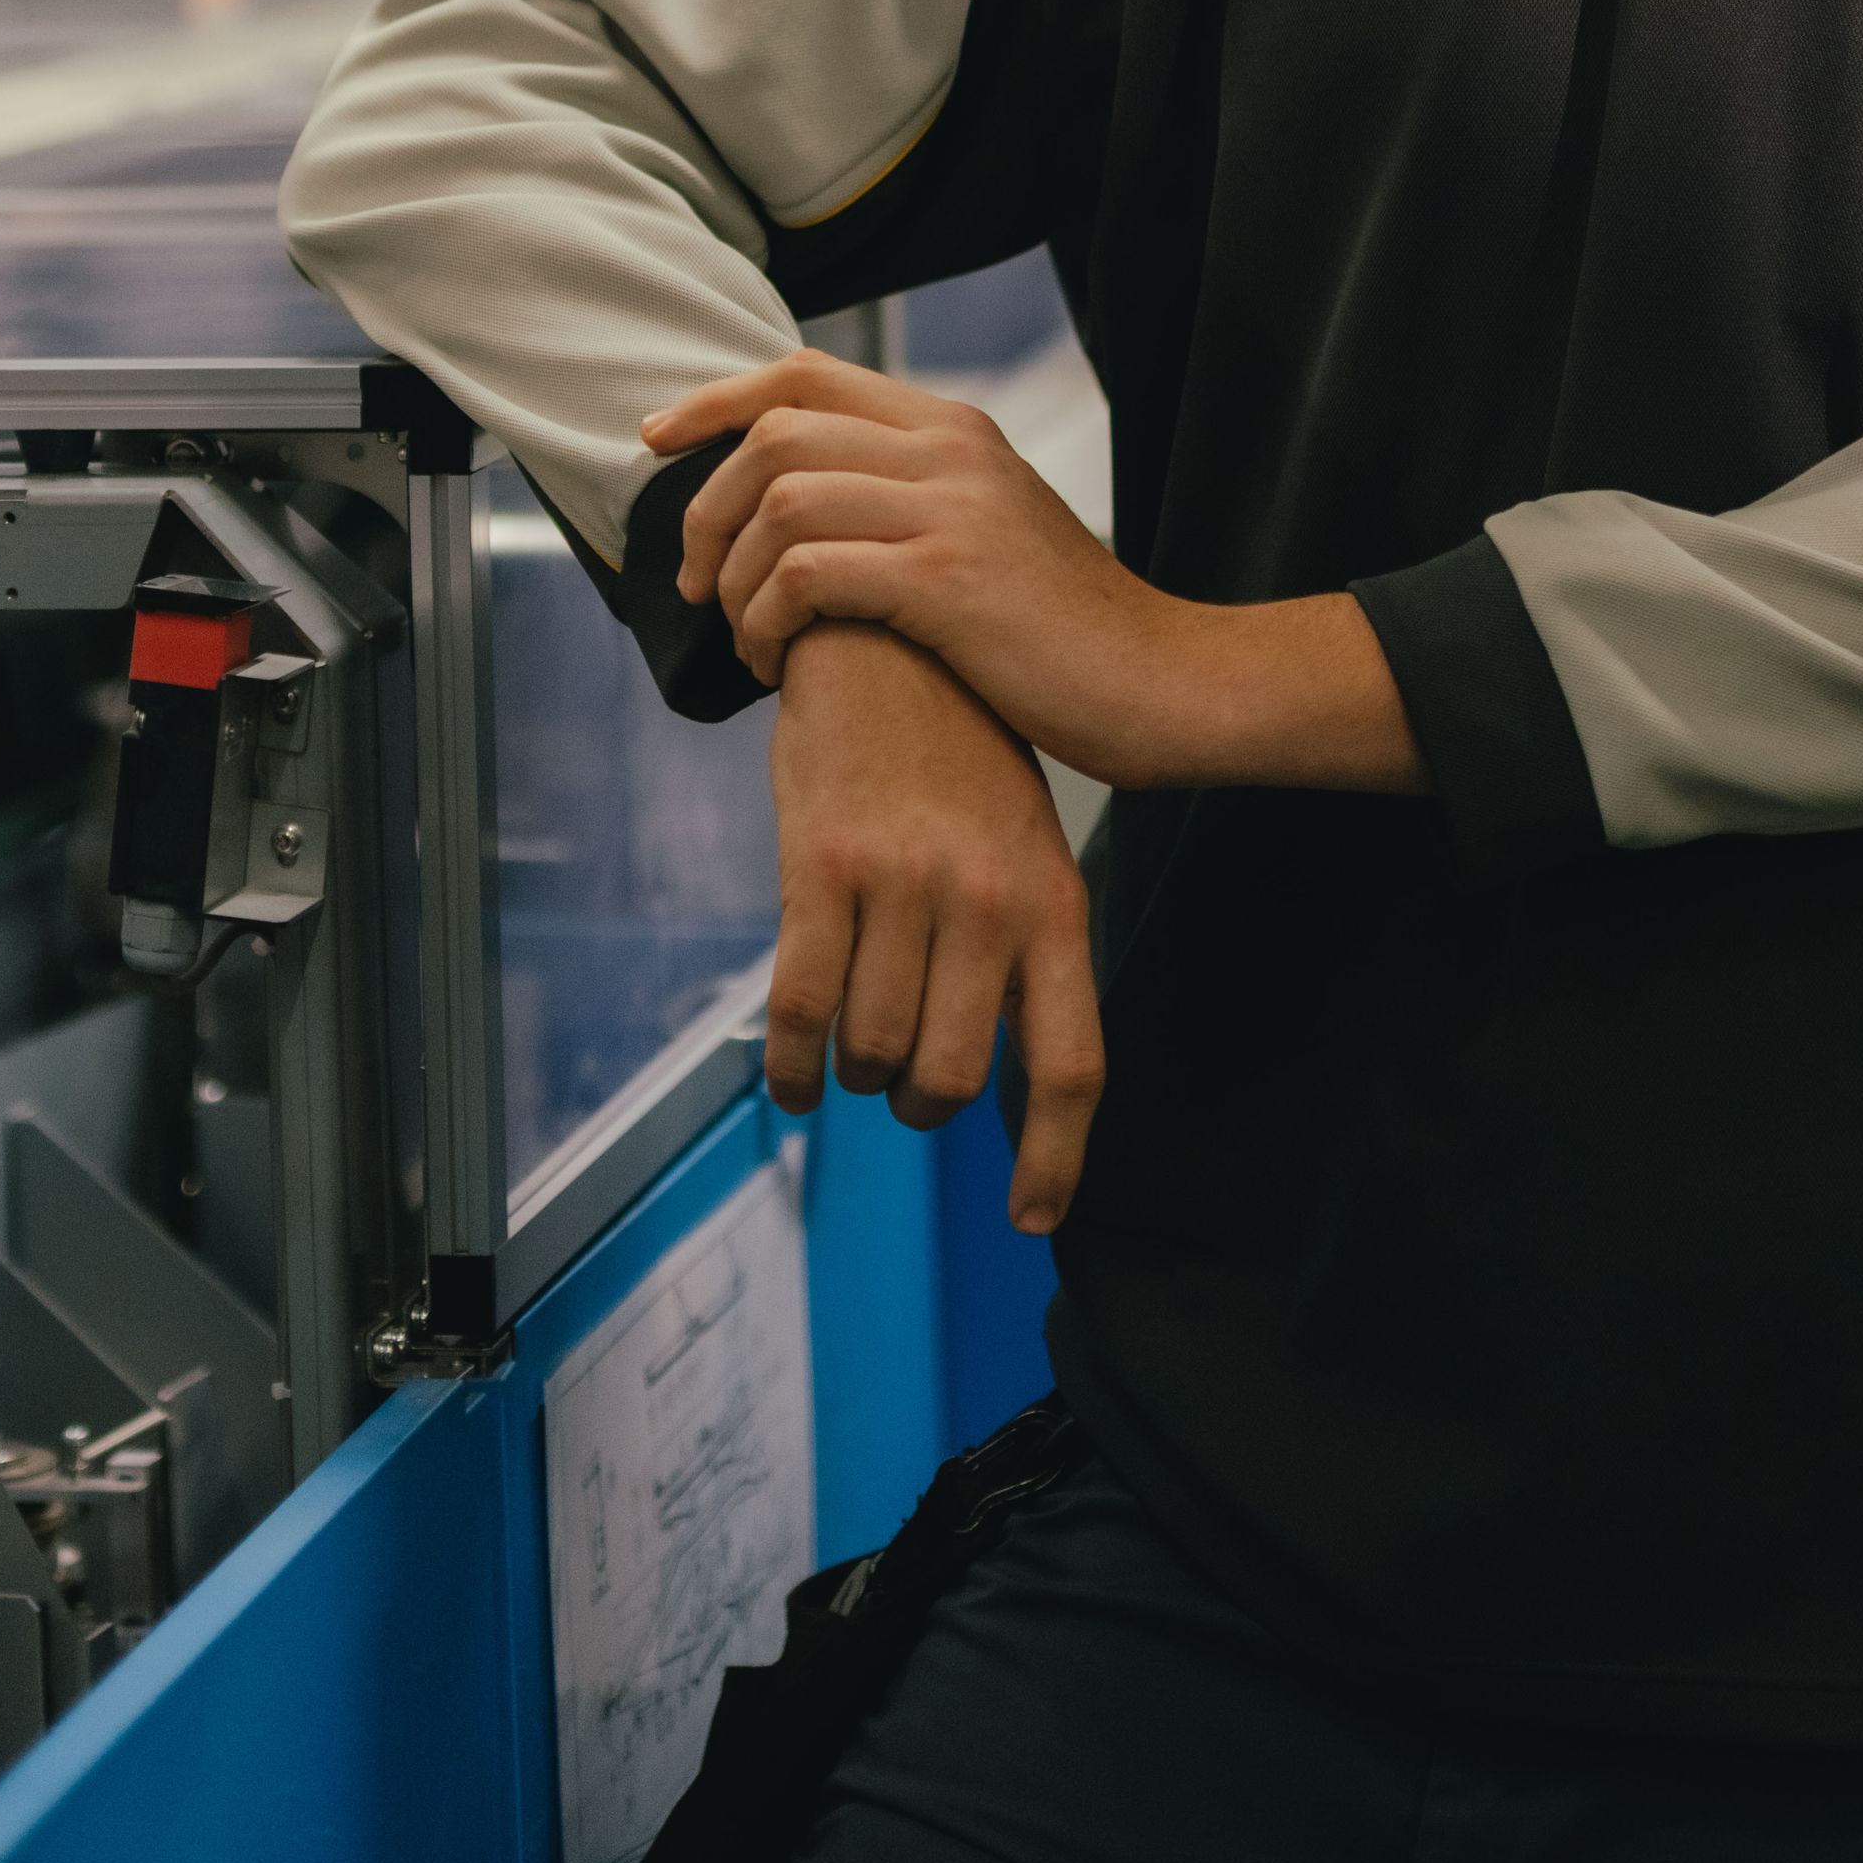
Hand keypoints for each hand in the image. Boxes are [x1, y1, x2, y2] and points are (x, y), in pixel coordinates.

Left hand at [644, 348, 1422, 796]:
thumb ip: (910, 502)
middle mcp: (949, 449)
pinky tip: (779, 665)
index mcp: (954, 428)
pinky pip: (806, 573)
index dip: (713, 399)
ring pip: (778, 503)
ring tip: (745, 640)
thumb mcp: (988, 535)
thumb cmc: (1064, 635)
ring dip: (733, 579)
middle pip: (773, 435)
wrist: (1164, 683)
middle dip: (703, 511)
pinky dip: (767, 621)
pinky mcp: (948, 580)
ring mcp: (951, 509)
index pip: (803, 374)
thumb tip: (797, 511)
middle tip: (694, 587)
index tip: (653, 440)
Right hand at [767, 623, 1100, 1234]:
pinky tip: (791, 1077)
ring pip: (874, 1048)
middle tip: (900, 1082)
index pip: (1071, 1065)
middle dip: (918, 1101)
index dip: (1054, 1160)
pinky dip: (792, 1066)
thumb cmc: (960, 764)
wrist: (889, 644)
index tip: (1030, 1219)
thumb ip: (1021, 955)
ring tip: (849, 1047)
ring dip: (855, 1072)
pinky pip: (803, 1008)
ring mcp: (904, 884)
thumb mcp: (1023, 849)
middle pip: (953, 1078)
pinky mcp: (823, 868)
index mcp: (1054, 902)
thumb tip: (1004, 1077)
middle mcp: (988, 901)